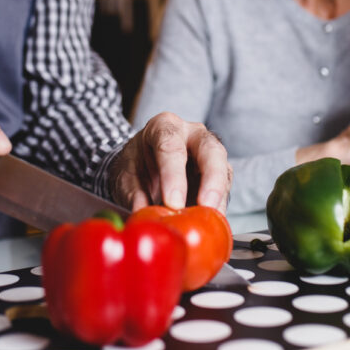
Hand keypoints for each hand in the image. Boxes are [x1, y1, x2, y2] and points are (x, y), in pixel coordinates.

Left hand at [109, 112, 231, 214]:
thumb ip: (133, 194)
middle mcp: (192, 135)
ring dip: (218, 199)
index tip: (173, 202)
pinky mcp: (218, 175)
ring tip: (210, 221)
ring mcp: (209, 153)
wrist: (144, 164)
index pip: (171, 146)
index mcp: (164, 126)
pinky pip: (224, 190)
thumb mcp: (125, 175)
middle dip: (211, 179)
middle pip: (210, 150)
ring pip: (224, 170)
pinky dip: (218, 208)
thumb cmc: (137, 164)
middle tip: (205, 205)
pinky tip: (211, 223)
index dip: (173, 175)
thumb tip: (142, 215)